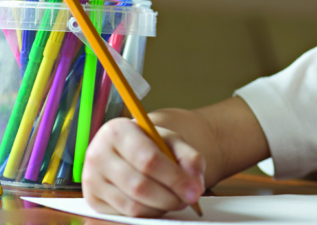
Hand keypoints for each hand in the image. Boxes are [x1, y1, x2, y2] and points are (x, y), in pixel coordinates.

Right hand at [83, 118, 205, 216]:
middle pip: (139, 186)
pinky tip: (158, 203)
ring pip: (132, 205)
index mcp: (118, 131)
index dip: (175, 178)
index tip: (194, 190)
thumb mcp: (172, 141)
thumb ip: (190, 158)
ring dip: (161, 208)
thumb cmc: (151, 143)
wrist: (127, 149)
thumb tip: (195, 185)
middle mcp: (98, 154)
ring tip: (176, 199)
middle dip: (170, 197)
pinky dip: (148, 213)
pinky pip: (125, 214)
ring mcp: (91, 179)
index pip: (148, 160)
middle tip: (189, 199)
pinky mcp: (93, 199)